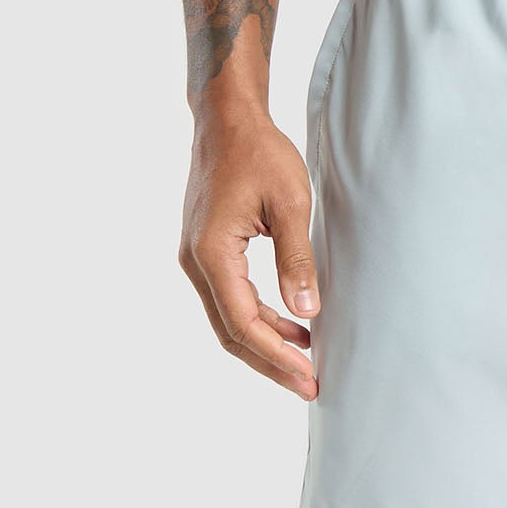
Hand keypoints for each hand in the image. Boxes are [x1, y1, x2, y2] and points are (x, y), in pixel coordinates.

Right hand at [179, 106, 319, 399]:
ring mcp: (199, 258)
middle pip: (231, 332)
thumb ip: (297, 259)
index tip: (308, 376)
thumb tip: (306, 311)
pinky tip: (295, 327)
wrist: (227, 119)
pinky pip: (233, 299)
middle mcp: (197, 262)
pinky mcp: (210, 252)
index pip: (243, 323)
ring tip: (308, 364)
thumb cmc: (259, 152)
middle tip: (309, 387)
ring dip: (268, 344)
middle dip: (271, 363)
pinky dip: (262, 319)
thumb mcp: (290, 204)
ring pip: (231, 319)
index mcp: (211, 253)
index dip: (276, 355)